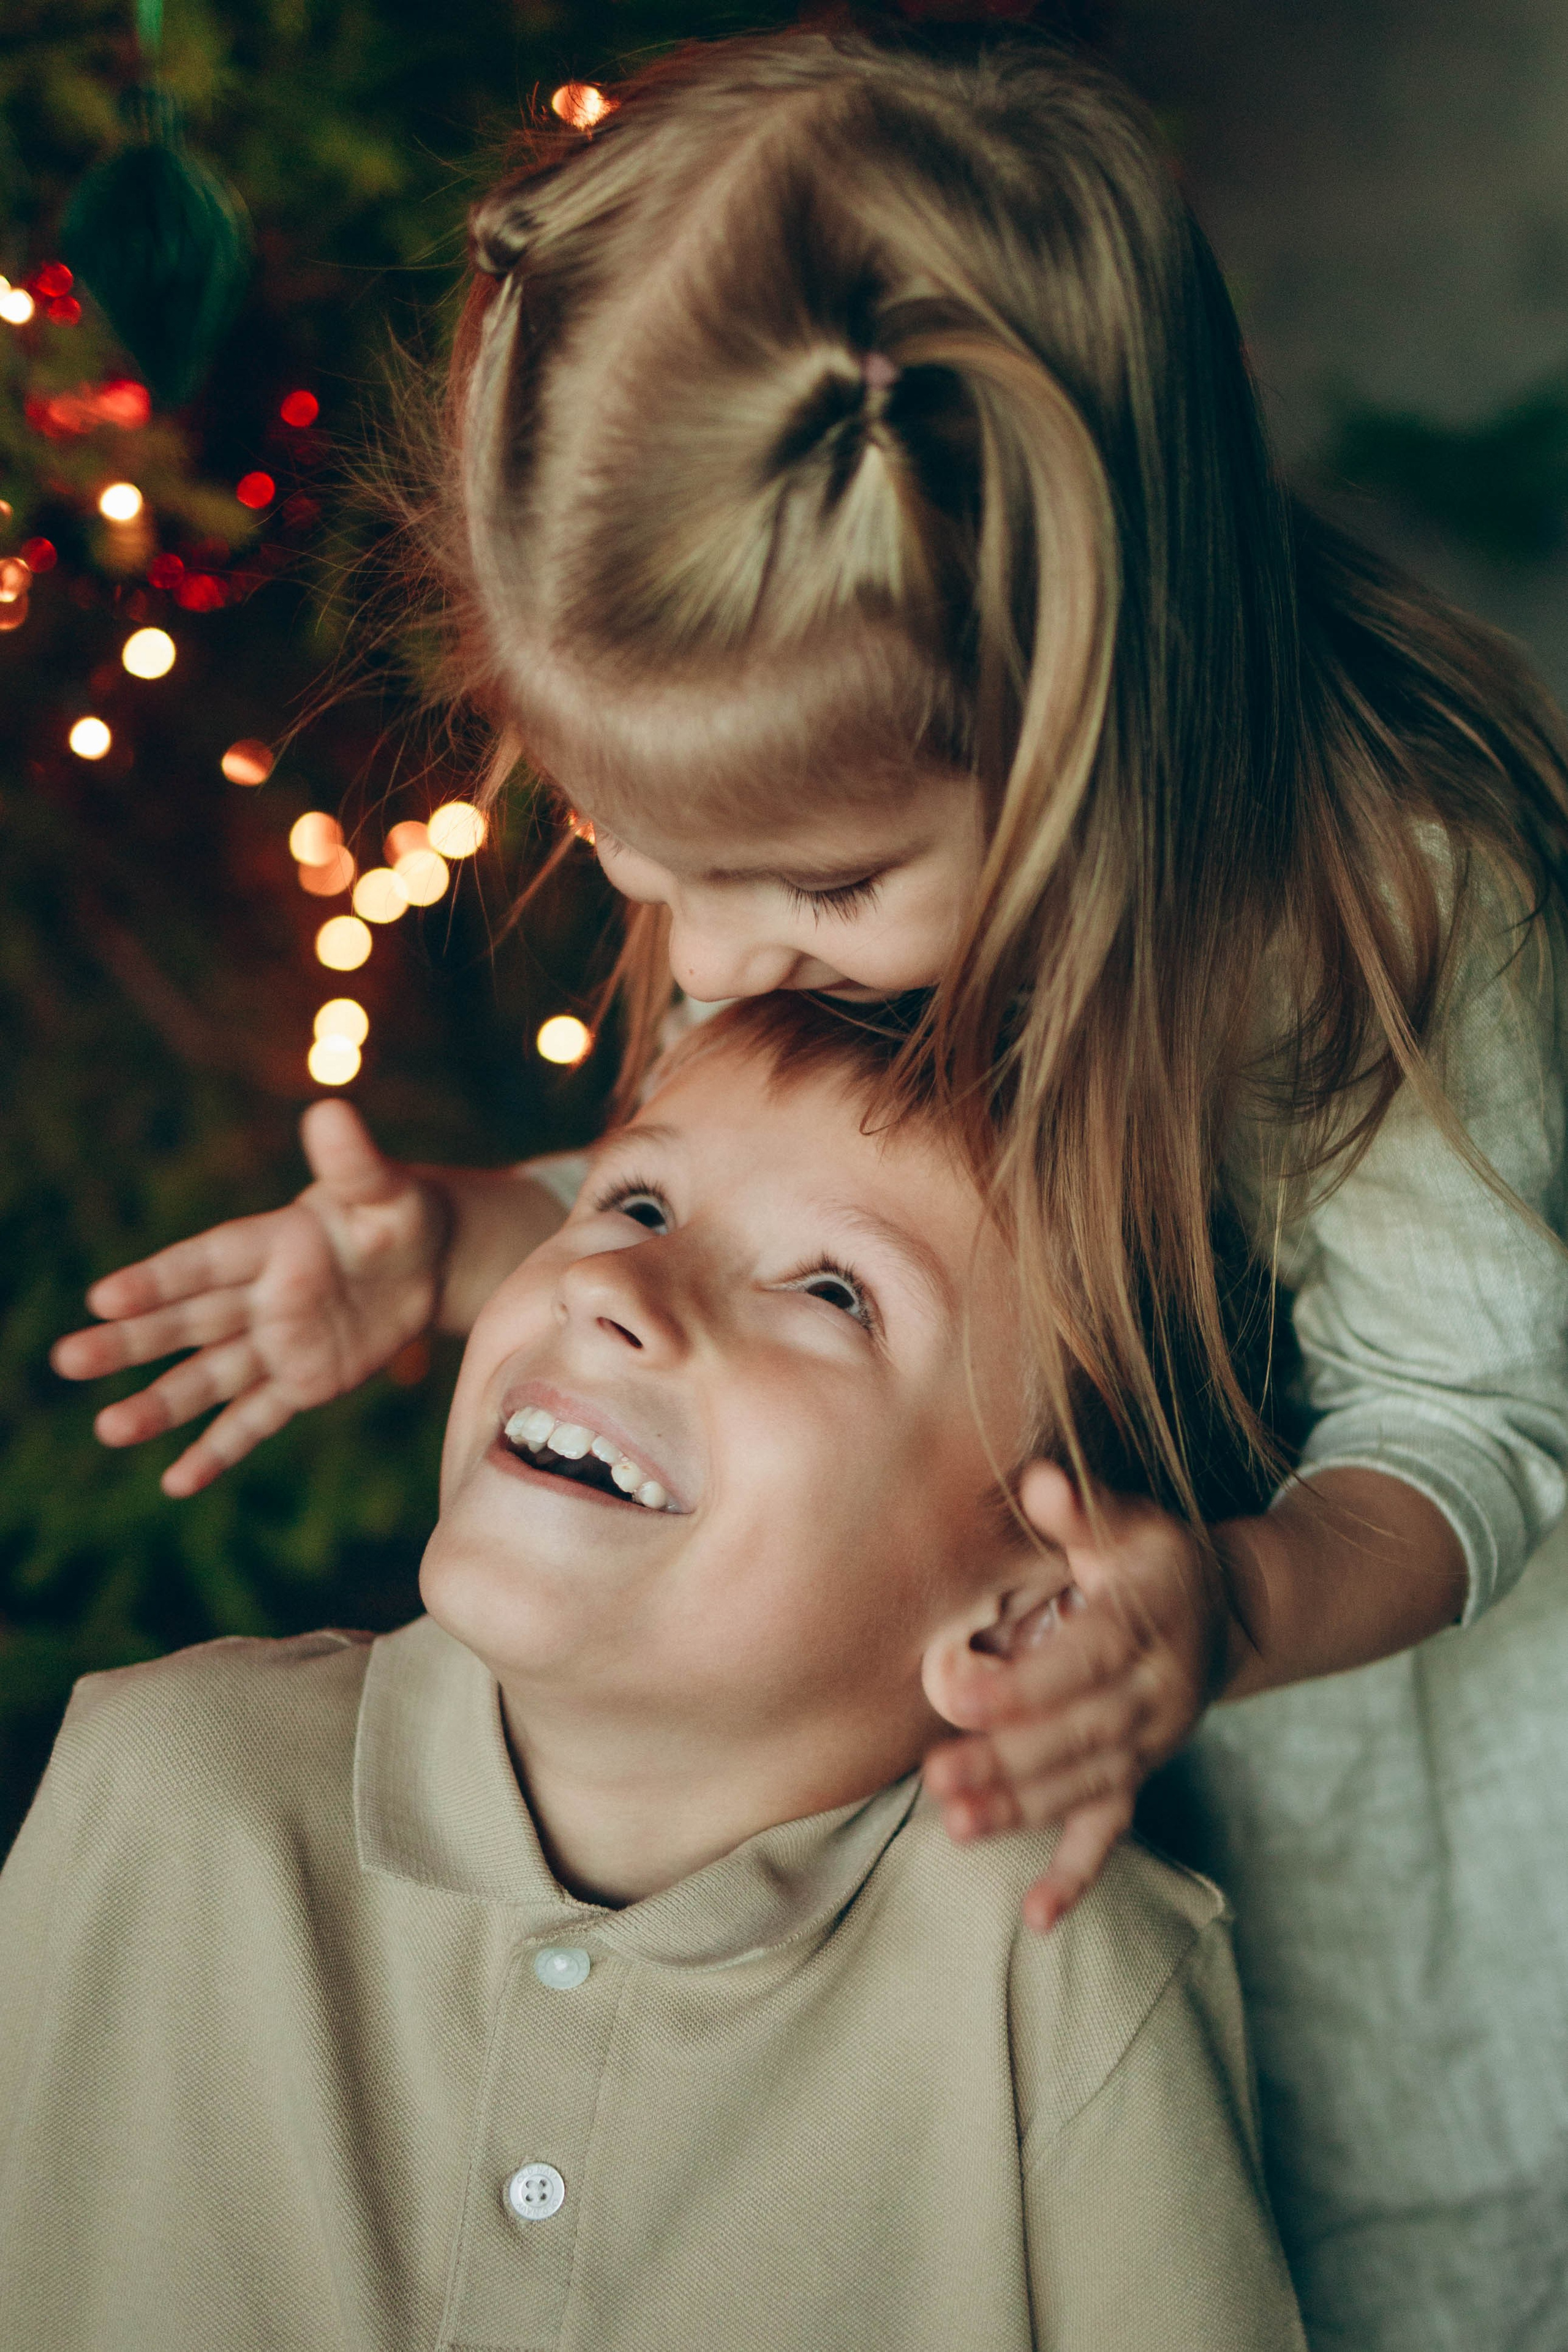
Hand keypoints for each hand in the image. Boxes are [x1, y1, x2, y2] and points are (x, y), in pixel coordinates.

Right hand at [51, 1101, 449, 1495]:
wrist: (428, 1259)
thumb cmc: (396, 1212)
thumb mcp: (382, 1188)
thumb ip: (353, 1163)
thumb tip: (330, 1113)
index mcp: (268, 1243)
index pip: (204, 1263)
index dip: (159, 1279)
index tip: (102, 1296)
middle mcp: (259, 1298)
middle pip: (187, 1323)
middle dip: (131, 1343)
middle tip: (67, 1359)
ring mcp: (276, 1346)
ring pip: (208, 1379)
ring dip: (159, 1406)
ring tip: (107, 1430)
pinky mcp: (301, 1383)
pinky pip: (256, 1420)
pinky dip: (219, 1450)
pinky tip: (175, 1483)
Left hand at [922, 1463, 1237, 1933]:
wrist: (1225, 1610)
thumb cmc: (1153, 1556)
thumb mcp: (1128, 1518)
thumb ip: (1080, 1508)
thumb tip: (1037, 1482)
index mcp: (1150, 1617)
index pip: (1085, 1659)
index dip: (1025, 1684)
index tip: (958, 1696)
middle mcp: (1158, 1688)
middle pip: (1080, 1733)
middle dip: (1009, 1760)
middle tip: (936, 1777)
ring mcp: (1153, 1739)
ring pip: (1087, 1784)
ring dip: (1022, 1810)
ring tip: (955, 1826)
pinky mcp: (1141, 1771)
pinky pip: (1114, 1828)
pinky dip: (1078, 1873)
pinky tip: (1037, 1916)